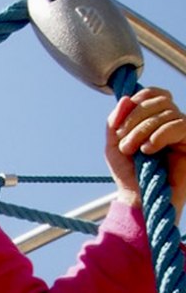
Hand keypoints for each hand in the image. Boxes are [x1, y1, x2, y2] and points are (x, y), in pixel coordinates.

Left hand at [106, 87, 185, 222]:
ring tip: (131, 150)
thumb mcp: (114, 143)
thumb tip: (127, 98)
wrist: (138, 198)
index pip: (153, 94)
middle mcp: (171, 123)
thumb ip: (116, 120)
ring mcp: (183, 133)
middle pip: (159, 101)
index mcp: (154, 119)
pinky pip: (179, 125)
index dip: (136, 101)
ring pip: (168, 113)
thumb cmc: (127, 173)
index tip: (118, 124)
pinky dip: (159, 135)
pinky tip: (148, 150)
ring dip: (142, 130)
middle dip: (134, 119)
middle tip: (123, 142)